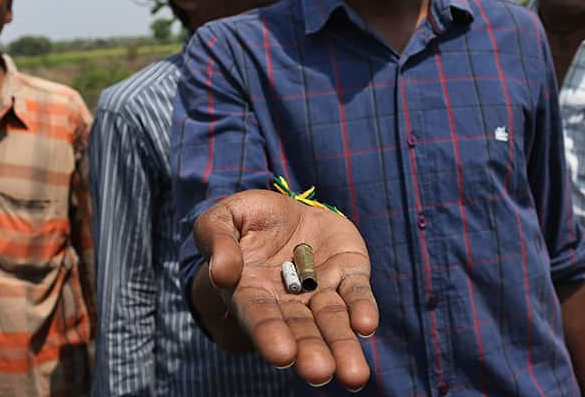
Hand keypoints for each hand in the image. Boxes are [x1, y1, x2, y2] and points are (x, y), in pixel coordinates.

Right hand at [191, 189, 377, 390]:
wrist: (287, 209)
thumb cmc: (247, 218)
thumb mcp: (223, 219)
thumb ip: (218, 241)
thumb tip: (222, 273)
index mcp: (250, 291)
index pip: (259, 316)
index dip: (269, 334)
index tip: (282, 354)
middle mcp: (287, 300)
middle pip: (300, 329)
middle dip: (311, 351)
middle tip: (320, 373)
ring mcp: (321, 289)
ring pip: (333, 321)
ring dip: (343, 345)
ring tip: (353, 375)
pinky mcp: (348, 273)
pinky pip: (357, 293)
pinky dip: (363, 309)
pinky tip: (366, 324)